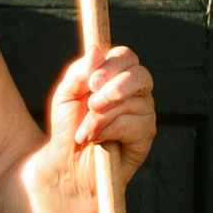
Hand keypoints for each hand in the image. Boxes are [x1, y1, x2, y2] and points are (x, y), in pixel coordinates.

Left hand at [48, 44, 154, 184]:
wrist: (67, 162)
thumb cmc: (69, 126)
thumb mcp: (66, 94)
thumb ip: (79, 71)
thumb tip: (96, 50)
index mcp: (116, 76)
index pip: (126, 56)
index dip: (112, 65)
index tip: (92, 81)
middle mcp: (135, 91)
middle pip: (140, 75)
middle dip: (114, 89)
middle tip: (92, 104)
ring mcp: (144, 112)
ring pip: (133, 103)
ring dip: (101, 117)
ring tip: (84, 132)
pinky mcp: (146, 135)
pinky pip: (134, 124)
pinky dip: (109, 131)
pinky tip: (97, 140)